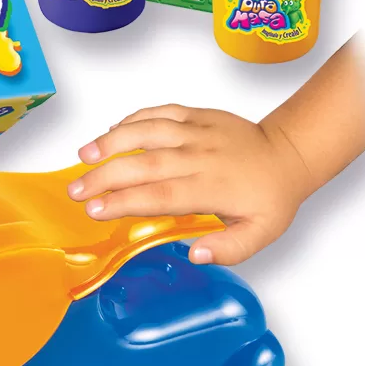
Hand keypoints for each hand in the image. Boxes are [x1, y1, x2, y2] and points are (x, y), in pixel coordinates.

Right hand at [66, 105, 313, 265]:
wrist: (289, 153)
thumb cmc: (270, 197)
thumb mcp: (260, 234)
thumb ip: (229, 249)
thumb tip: (195, 254)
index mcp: (212, 187)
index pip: (160, 196)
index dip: (124, 202)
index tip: (95, 210)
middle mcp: (200, 156)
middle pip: (145, 164)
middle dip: (105, 177)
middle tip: (75, 190)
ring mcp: (197, 131)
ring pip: (148, 131)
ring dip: (112, 141)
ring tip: (83, 155)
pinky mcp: (196, 114)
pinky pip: (160, 111)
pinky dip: (133, 119)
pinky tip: (111, 131)